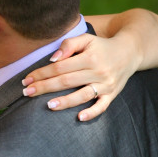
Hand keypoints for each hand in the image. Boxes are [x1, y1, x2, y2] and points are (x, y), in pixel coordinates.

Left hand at [21, 33, 138, 121]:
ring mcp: (106, 84)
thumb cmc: (101, 46)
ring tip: (48, 105)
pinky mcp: (112, 94)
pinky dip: (92, 112)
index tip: (27, 79)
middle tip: (27, 93)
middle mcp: (98, 71)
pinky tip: (79, 117)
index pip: (60, 67)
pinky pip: (102, 106)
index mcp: (90, 57)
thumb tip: (53, 59)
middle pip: (67, 81)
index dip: (42, 73)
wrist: (130, 52)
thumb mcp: (87, 38)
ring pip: (82, 95)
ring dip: (65, 101)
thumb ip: (69, 44)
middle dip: (45, 87)